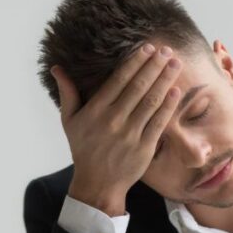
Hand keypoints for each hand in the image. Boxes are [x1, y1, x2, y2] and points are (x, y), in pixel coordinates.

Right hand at [52, 44, 182, 215]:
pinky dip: (168, 106)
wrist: (97, 183)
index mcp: (96, 110)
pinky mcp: (144, 147)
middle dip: (154, 66)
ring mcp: (130, 134)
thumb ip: (67, 93)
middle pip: (138, 87)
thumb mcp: (69, 121)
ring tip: (176, 64)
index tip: (148, 48)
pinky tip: (176, 91)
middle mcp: (113, 120)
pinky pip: (158, 123)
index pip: (119, 80)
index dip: (135, 62)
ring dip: (165, 80)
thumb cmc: (83, 148)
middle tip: (167, 50)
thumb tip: (57, 67)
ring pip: (150, 102)